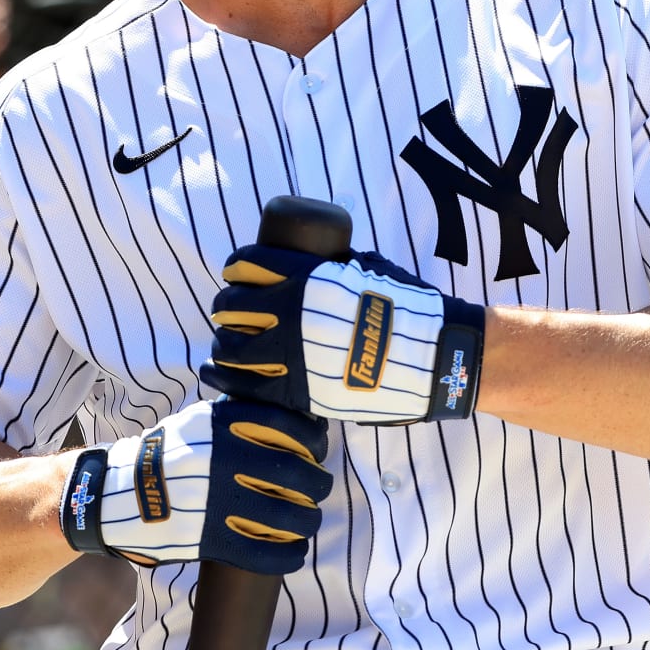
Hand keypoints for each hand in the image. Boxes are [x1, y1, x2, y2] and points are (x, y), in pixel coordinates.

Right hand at [60, 398, 331, 574]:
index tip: (318, 448)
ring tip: (308, 521)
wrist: (118, 494)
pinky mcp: (210, 540)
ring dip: (308, 521)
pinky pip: (265, 554)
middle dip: (318, 484)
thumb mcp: (198, 420)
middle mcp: (224, 460)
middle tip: (319, 488)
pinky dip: (289, 556)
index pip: (291, 428)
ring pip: (288, 516)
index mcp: (223, 425)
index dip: (314, 440)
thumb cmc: (168, 455)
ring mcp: (217, 502)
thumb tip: (290, 417)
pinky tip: (295, 551)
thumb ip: (239, 417)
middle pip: (298, 475)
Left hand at [200, 246, 484, 423]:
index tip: (236, 272)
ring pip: (232, 348)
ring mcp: (293, 355)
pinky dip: (226, 379)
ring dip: (224, 344)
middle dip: (226, 307)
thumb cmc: (404, 308)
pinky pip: (247, 386)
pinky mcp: (299, 391)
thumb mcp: (365, 268)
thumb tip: (318, 257)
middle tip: (231, 312)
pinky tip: (217, 375)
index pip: (248, 264)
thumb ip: (334, 266)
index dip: (235, 267)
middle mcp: (292, 314)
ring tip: (227, 346)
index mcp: (306, 278)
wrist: (431, 356)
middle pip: (232, 307)